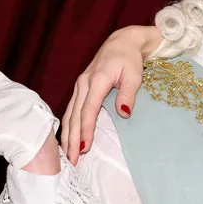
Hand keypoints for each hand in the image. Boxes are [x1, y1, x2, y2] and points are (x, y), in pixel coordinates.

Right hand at [61, 25, 154, 164]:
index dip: (86, 130)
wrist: (122, 42)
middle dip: (72, 139)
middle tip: (72, 160)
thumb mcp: (134, 75)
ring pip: (70, 113)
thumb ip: (128, 94)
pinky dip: (68, 125)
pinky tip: (67, 138)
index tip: (84, 147)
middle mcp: (83, 84)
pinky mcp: (80, 88)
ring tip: (67, 155)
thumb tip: (124, 113)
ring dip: (67, 135)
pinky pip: (71, 109)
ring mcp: (79, 85)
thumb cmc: (130, 59)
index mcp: (96, 80)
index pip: (89, 110)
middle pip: (75, 115)